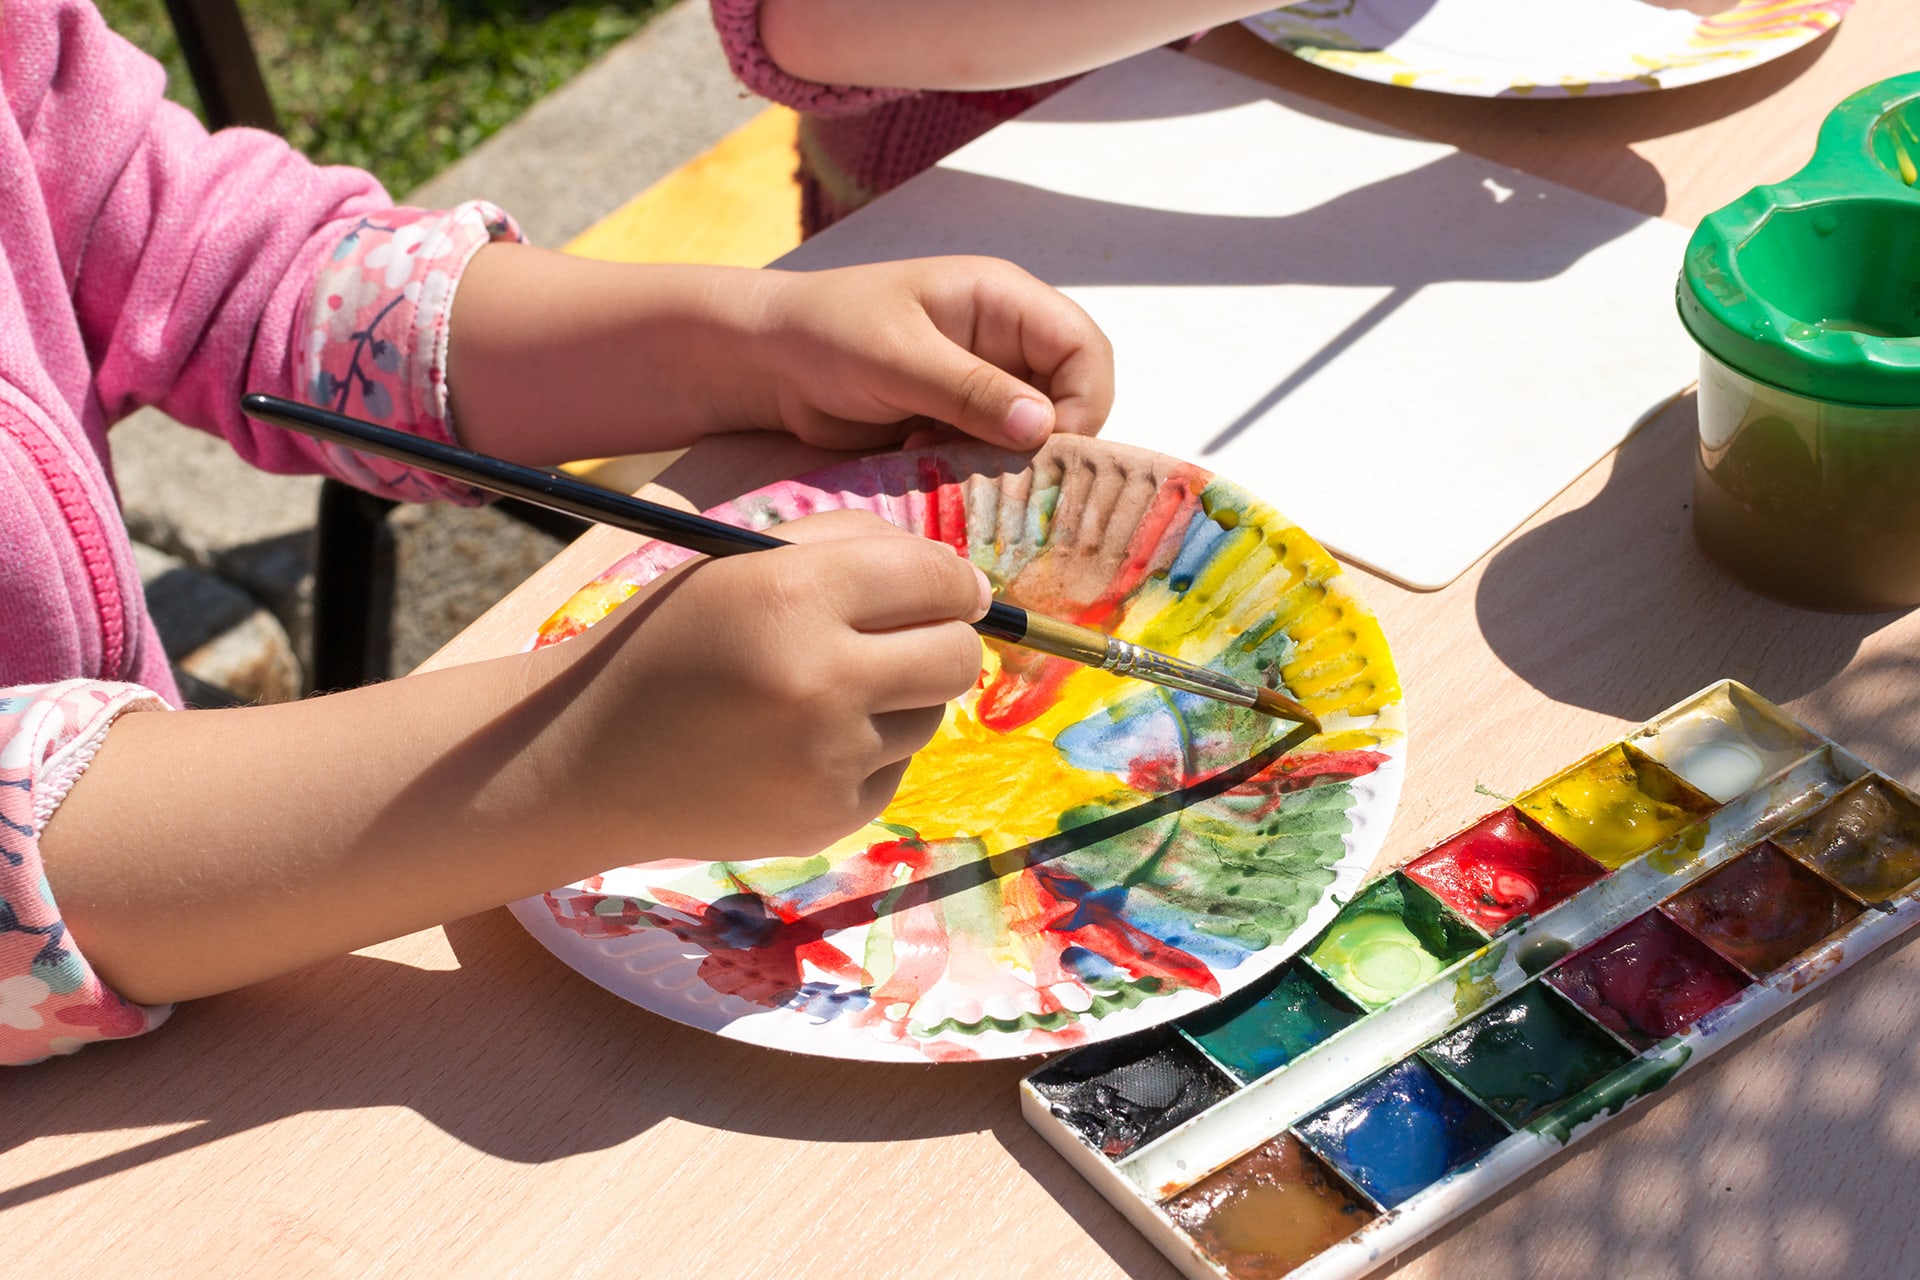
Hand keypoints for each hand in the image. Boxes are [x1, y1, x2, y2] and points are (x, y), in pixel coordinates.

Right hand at [533, 510, 989, 860]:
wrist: (586, 757)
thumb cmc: (671, 643)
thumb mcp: (743, 563)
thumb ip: (854, 546)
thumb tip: (965, 582)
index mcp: (794, 597)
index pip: (938, 579)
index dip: (950, 581)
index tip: (942, 588)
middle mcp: (819, 681)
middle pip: (958, 655)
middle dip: (943, 639)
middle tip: (899, 639)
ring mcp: (827, 760)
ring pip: (931, 715)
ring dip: (897, 697)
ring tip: (818, 694)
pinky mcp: (828, 819)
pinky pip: (893, 769)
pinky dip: (865, 752)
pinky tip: (796, 745)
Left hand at [747, 256, 1113, 451]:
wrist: (765, 363)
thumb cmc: (826, 335)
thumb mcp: (898, 359)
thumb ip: (971, 391)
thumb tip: (1043, 427)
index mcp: (1003, 300)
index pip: (1085, 350)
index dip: (1080, 403)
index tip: (1041, 448)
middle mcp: (1005, 340)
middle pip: (1071, 397)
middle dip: (1043, 441)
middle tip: (996, 471)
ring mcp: (983, 383)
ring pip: (1034, 435)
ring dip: (1003, 461)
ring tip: (949, 462)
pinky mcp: (958, 420)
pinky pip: (994, 454)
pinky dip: (973, 470)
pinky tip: (927, 461)